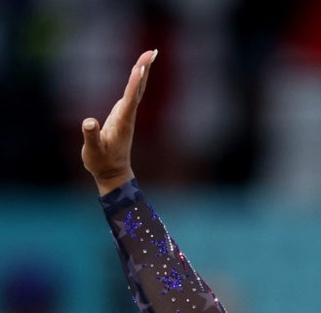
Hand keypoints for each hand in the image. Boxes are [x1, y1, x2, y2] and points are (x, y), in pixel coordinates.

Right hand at [81, 50, 156, 195]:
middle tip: (152, 51)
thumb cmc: (101, 163)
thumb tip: (88, 122)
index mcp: (122, 122)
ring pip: (137, 89)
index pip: (130, 98)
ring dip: (143, 71)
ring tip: (150, 54)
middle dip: (144, 69)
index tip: (140, 67)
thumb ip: (91, 136)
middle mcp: (128, 116)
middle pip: (138, 89)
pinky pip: (132, 92)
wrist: (113, 173)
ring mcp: (126, 115)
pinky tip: (139, 70)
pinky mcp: (123, 114)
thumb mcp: (92, 151)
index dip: (134, 83)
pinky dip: (136, 79)